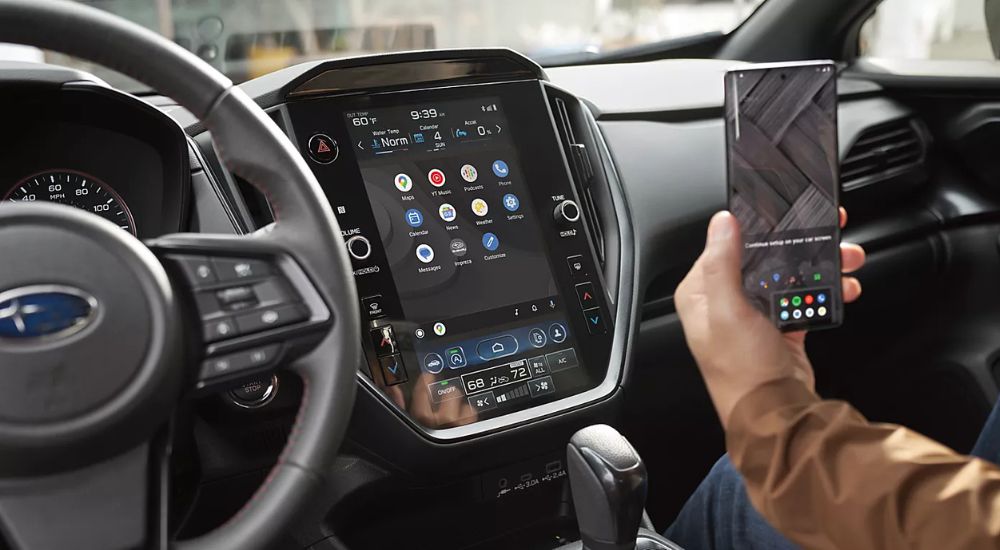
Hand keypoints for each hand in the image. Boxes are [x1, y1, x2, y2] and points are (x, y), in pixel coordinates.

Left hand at [674, 208, 864, 428]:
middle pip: (763, 256)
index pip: (725, 245)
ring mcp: (754, 316)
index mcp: (702, 294)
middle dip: (799, 243)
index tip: (786, 211)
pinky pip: (804, 298)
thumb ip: (723, 265)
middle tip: (829, 231)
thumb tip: (721, 223)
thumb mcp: (728, 312)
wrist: (777, 416)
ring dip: (820, 264)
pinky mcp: (780, 328)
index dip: (756, 226)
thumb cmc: (742, 371)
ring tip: (847, 258)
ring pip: (788, 274)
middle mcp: (724, 302)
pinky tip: (844, 286)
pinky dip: (825, 290)